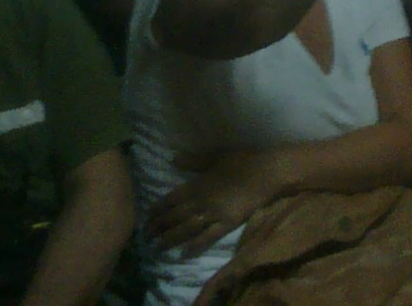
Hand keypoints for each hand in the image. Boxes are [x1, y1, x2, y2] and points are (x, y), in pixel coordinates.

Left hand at [145, 150, 284, 256]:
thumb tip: (173, 159)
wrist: (265, 173)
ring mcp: (214, 214)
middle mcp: (201, 201)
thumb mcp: (215, 156)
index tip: (147, 218)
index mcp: (197, 185)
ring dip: (170, 239)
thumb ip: (193, 161)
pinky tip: (184, 254)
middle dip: (159, 227)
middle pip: (175, 217)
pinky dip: (195, 246)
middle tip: (146, 237)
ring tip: (158, 248)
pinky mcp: (227, 224)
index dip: (157, 210)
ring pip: (187, 230)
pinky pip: (208, 238)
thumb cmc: (241, 161)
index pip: (171, 199)